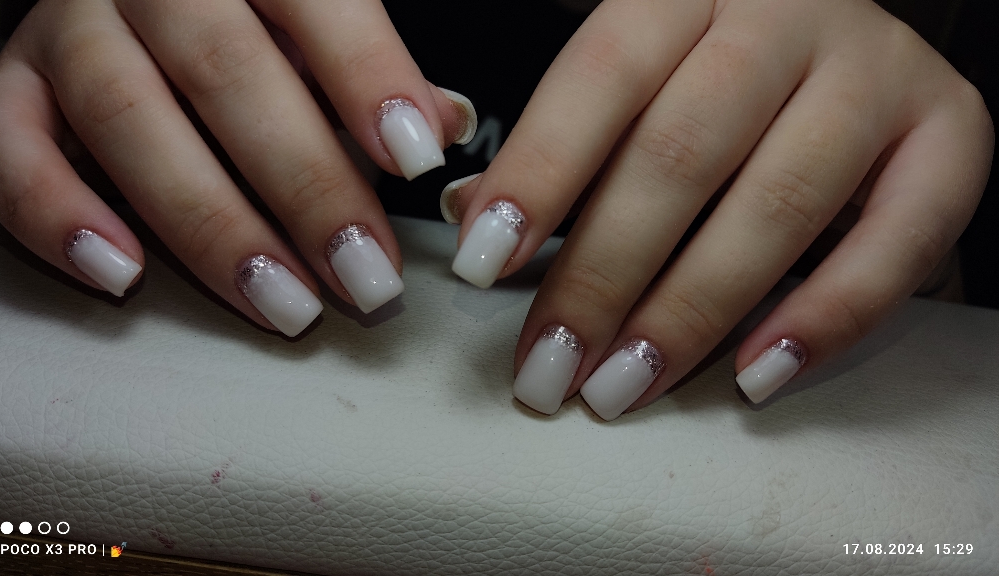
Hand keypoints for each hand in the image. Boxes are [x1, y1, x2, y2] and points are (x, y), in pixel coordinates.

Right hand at [0, 0, 475, 335]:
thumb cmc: (248, 24)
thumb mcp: (318, 28)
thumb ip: (371, 72)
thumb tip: (444, 123)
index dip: (367, 76)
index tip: (419, 159)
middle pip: (226, 73)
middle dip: (305, 185)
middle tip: (365, 273)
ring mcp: (69, 30)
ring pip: (126, 118)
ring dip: (210, 226)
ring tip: (286, 303)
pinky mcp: (12, 87)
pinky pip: (8, 149)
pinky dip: (58, 215)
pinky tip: (124, 275)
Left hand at [443, 0, 992, 417]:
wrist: (842, 34)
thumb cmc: (711, 67)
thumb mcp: (632, 75)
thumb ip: (562, 140)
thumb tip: (476, 220)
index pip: (601, 76)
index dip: (539, 174)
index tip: (483, 266)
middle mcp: (786, 17)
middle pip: (681, 155)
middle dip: (602, 275)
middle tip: (550, 366)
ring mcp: (876, 72)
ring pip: (777, 205)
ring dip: (691, 313)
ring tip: (624, 385)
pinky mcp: (950, 134)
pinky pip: (898, 242)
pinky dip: (826, 318)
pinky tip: (754, 377)